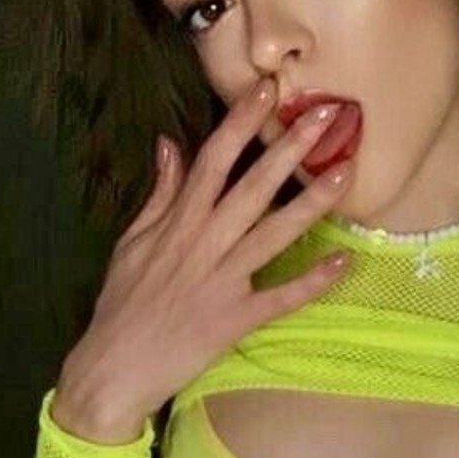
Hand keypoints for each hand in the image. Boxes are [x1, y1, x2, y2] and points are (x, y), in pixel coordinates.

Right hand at [67, 76, 354, 428]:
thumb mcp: (131, 243)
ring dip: (311, 203)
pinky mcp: (235, 319)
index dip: (242, 121)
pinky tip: (344, 261)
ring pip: (273, 234)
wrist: (113, 368)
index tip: (269, 89)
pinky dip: (312, 281)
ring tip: (345, 172)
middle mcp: (203, 244)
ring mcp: (222, 281)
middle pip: (252, 186)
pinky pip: (280, 297)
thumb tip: (170, 144)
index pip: (213, 159)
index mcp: (177, 222)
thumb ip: (159, 194)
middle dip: (289, 147)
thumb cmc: (122, 305)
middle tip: (327, 114)